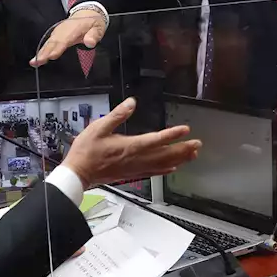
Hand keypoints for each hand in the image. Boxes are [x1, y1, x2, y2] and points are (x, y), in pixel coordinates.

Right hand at [32, 9, 106, 66]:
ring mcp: (58, 31)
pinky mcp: (55, 35)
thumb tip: (90, 42)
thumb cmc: (92, 23)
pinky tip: (36, 59)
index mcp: (74, 28)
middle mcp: (63, 30)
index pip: (65, 38)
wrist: (87, 13)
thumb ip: (94, 35)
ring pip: (49, 43)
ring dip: (41, 52)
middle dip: (45, 52)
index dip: (58, 47)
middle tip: (39, 62)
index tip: (52, 55)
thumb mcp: (98, 28)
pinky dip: (41, 50)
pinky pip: (47, 43)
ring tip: (34, 62)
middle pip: (54, 41)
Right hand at [63, 98, 200, 186]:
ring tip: (192, 155)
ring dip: (179, 159)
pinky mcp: (132, 174)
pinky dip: (165, 170)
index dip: (172, 135)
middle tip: (198, 144)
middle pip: (165, 154)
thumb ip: (117, 115)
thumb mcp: (99, 127)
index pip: (156, 139)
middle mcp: (136, 158)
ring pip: (162, 165)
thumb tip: (132, 102)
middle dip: (182, 149)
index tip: (186, 129)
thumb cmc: (86, 150)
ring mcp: (135, 168)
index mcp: (130, 146)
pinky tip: (173, 168)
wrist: (78, 173)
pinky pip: (153, 172)